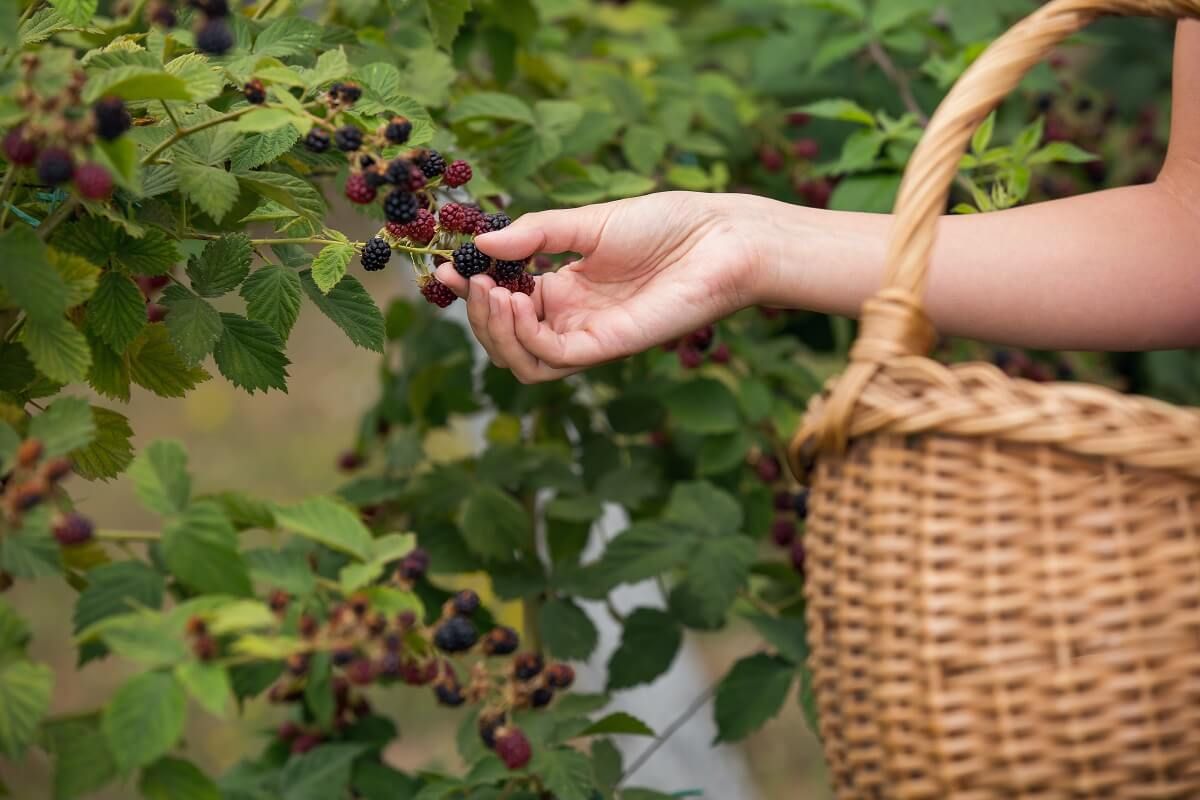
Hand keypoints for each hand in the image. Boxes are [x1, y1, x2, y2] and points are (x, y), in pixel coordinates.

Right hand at [435, 191, 764, 382]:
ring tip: (494, 292)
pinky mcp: (611, 347)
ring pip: (524, 362)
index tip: (441, 269)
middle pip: (508, 342)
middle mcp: (574, 320)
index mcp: (566, 291)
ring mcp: (591, 337)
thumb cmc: (667, 224)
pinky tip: (522, 299)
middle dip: (478, 316)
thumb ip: (535, 233)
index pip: (506, 305)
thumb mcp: (588, 222)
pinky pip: (555, 359)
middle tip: (469, 282)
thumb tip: (479, 244)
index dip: (471, 292)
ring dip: (496, 332)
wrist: (721, 236)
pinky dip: (528, 336)